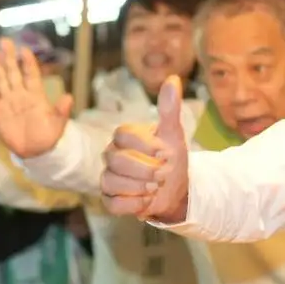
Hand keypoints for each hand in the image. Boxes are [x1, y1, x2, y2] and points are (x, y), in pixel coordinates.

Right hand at [0, 36, 71, 157]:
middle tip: (5, 41)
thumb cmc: (47, 137)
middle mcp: (21, 94)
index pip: (32, 75)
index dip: (28, 63)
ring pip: (1, 79)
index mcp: (36, 95)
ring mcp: (8, 100)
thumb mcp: (57, 126)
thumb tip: (69, 97)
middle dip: (9, 57)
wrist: (32, 152)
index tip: (24, 50)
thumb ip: (61, 111)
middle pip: (14, 72)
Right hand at [100, 76, 188, 222]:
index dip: (145, 145)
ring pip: (112, 181)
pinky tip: (146, 200)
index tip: (164, 152)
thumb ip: (170, 108)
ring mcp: (108, 178)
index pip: (122, 135)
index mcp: (124, 138)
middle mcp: (111, 156)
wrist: (176, 189)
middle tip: (162, 173)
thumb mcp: (174, 134)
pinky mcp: (110, 199)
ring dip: (140, 187)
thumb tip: (173, 79)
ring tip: (154, 186)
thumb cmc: (171, 158)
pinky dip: (133, 204)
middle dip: (145, 169)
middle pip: (117, 160)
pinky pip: (112, 203)